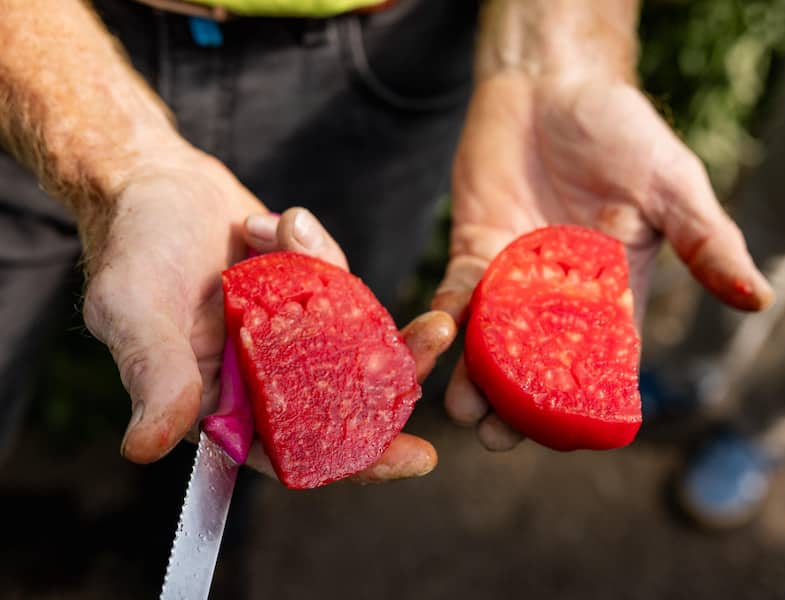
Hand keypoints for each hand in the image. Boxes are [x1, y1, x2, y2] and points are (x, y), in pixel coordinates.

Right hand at [82, 150, 453, 482]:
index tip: (416, 458)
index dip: (352, 462)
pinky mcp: (301, 289)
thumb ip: (154, 374)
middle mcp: (259, 373)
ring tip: (411, 296)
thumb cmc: (131, 245)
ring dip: (386, 320)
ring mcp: (284, 330)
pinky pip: (336, 284)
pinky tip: (285, 223)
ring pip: (351, 342)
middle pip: (339, 398)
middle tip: (438, 338)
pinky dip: (324, 254)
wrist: (148, 179)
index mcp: (221, 400)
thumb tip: (145, 448)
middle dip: (395, 379)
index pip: (291, 449)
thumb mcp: (133, 309)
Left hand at [433, 73, 772, 450]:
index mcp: (615, 292)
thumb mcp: (674, 187)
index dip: (590, 399)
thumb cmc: (622, 133)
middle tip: (499, 438)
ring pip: (491, 342)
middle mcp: (560, 296)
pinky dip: (447, 313)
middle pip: (539, 364)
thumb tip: (758, 299)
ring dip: (476, 375)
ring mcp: (512, 276)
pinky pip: (457, 290)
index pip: (606, 359)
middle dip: (519, 403)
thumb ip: (707, 242)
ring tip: (464, 409)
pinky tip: (439, 334)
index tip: (575, 436)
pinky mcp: (474, 251)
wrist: (553, 86)